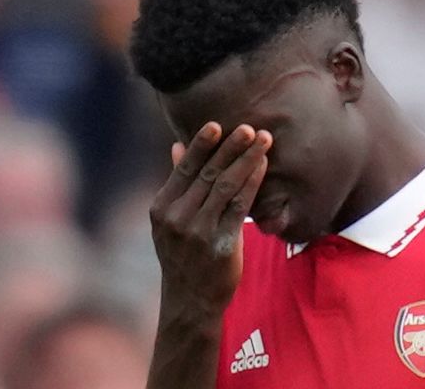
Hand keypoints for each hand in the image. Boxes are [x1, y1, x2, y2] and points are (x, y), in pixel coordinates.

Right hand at [150, 122, 271, 312]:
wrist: (189, 299)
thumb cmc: (181, 254)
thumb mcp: (169, 219)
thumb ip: (176, 183)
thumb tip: (176, 145)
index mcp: (161, 208)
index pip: (184, 169)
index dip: (200, 145)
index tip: (216, 125)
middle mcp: (177, 218)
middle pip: (207, 174)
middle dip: (230, 148)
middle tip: (248, 127)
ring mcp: (198, 232)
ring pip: (225, 186)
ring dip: (246, 160)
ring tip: (263, 140)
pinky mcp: (221, 244)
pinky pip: (240, 207)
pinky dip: (252, 183)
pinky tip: (262, 166)